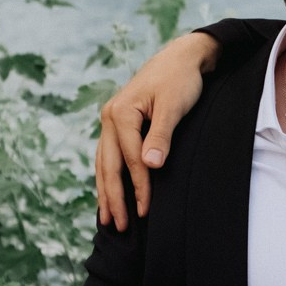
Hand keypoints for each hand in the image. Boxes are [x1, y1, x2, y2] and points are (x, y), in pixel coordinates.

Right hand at [96, 32, 220, 229]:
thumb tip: (151, 166)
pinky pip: (109, 156)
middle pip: (109, 165)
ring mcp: (111, 121)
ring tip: (107, 220)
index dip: (138, 187)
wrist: (181, 57)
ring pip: (104, 163)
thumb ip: (161, 136)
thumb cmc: (180, 80)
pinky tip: (109, 194)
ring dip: (106, 192)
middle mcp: (109, 117)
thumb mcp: (174, 106)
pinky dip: (108, 177)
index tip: (145, 211)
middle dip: (113, 198)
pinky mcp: (118, 124)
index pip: (130, 159)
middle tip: (118, 227)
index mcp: (121, 113)